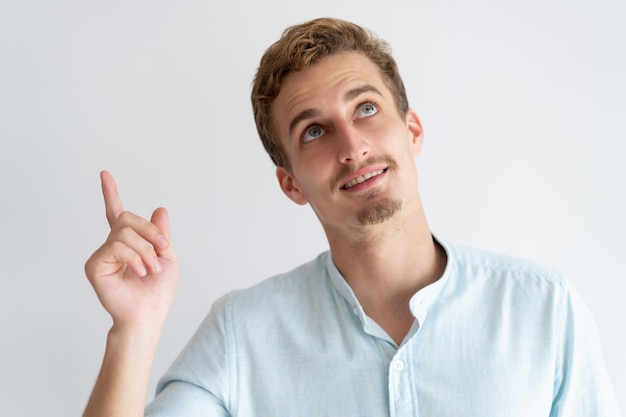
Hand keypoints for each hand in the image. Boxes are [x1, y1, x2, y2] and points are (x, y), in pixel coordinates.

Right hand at [85, 171, 178, 329]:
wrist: (150, 313)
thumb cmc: (158, 290)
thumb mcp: (168, 256)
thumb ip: (160, 234)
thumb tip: (159, 209)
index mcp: (128, 242)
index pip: (116, 213)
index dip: (111, 193)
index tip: (104, 174)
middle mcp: (111, 246)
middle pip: (127, 217)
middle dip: (150, 232)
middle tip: (162, 250)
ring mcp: (101, 255)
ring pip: (124, 232)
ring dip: (146, 250)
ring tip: (150, 269)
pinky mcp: (94, 265)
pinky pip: (117, 247)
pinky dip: (134, 258)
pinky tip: (138, 272)